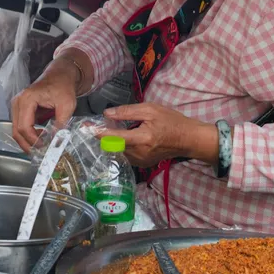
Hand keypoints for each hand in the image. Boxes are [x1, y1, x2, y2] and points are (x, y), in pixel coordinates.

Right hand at [10, 59, 80, 150]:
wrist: (60, 75)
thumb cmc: (63, 86)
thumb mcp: (67, 105)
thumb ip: (61, 123)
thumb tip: (56, 140)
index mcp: (27, 100)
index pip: (24, 127)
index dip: (33, 140)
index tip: (44, 146)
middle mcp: (18, 102)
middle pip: (16, 130)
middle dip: (27, 144)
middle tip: (40, 152)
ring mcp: (17, 105)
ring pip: (16, 130)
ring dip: (27, 140)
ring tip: (41, 145)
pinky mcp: (20, 109)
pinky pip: (20, 125)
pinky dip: (28, 134)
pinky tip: (39, 137)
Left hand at [100, 103, 217, 168]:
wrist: (188, 139)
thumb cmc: (171, 121)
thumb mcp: (150, 109)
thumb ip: (127, 112)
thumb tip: (107, 113)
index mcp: (142, 138)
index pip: (114, 137)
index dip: (98, 132)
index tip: (85, 127)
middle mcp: (139, 153)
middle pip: (113, 145)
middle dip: (104, 135)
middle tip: (99, 124)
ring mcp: (141, 161)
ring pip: (118, 151)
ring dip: (113, 141)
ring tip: (115, 128)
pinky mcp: (142, 164)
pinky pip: (125, 154)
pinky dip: (121, 146)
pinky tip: (126, 137)